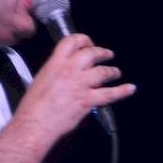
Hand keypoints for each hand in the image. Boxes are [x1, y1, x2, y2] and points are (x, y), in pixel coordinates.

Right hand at [16, 33, 134, 140]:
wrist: (35, 122)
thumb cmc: (32, 106)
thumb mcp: (40, 79)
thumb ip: (54, 72)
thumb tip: (60, 74)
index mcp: (55, 63)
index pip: (72, 42)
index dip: (83, 40)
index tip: (88, 43)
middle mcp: (70, 70)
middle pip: (91, 54)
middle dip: (102, 52)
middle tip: (107, 54)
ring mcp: (81, 84)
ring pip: (103, 72)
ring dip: (112, 71)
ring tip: (116, 72)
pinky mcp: (88, 100)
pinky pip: (110, 94)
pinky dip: (122, 91)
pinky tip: (130, 88)